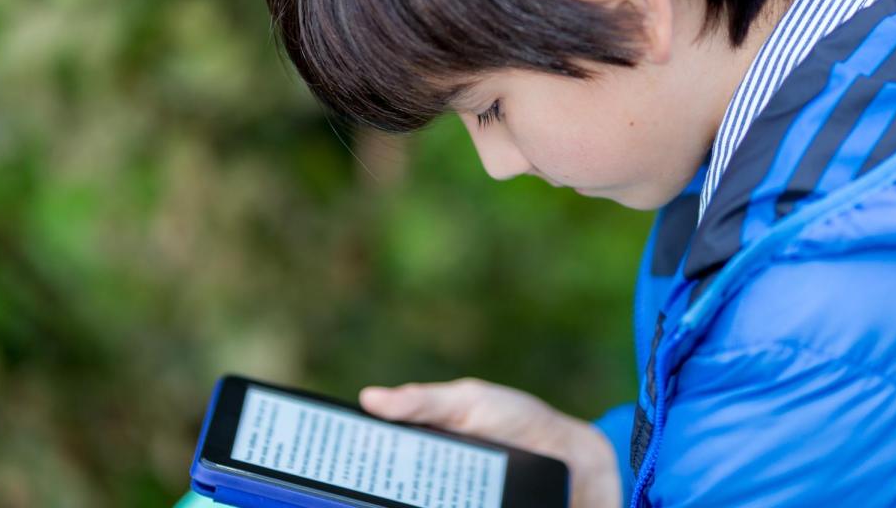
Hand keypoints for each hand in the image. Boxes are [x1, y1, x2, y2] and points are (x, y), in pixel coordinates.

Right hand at [360, 378, 620, 507]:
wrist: (577, 462)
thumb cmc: (518, 420)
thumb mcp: (469, 401)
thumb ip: (423, 400)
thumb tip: (369, 399)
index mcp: (418, 451)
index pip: (371, 461)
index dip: (346, 465)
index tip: (318, 467)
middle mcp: (425, 484)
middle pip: (383, 493)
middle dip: (363, 492)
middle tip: (345, 492)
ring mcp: (447, 500)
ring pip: (402, 506)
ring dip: (387, 502)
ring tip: (368, 499)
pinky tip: (416, 504)